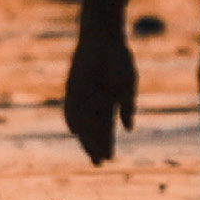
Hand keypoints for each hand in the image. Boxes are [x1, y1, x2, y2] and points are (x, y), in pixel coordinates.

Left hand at [62, 27, 136, 164]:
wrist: (102, 37)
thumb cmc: (118, 58)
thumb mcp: (127, 83)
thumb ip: (128, 105)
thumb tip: (129, 129)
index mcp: (108, 102)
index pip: (105, 128)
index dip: (106, 143)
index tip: (108, 158)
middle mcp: (93, 101)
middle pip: (93, 129)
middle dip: (95, 145)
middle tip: (98, 162)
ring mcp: (82, 95)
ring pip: (82, 121)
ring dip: (85, 137)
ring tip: (88, 151)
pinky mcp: (72, 86)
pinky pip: (70, 106)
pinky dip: (71, 117)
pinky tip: (74, 130)